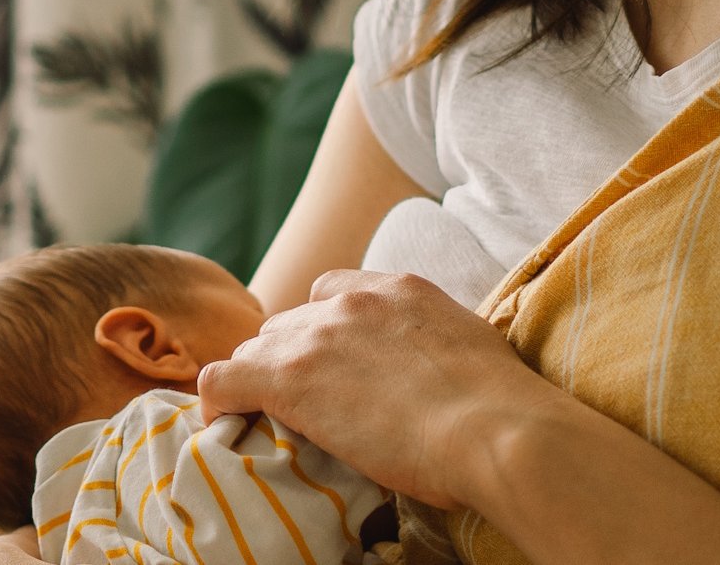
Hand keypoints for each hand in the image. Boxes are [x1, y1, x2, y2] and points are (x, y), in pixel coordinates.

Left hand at [195, 269, 543, 510]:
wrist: (494, 430)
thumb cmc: (502, 411)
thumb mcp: (469, 351)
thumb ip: (432, 345)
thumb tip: (429, 377)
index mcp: (398, 289)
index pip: (330, 292)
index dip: (321, 331)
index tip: (328, 366)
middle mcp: (352, 302)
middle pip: (289, 324)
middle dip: (290, 359)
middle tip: (304, 405)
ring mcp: (317, 337)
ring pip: (257, 350)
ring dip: (260, 381)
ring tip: (269, 421)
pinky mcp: (289, 380)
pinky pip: (223, 378)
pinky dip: (217, 400)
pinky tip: (223, 423)